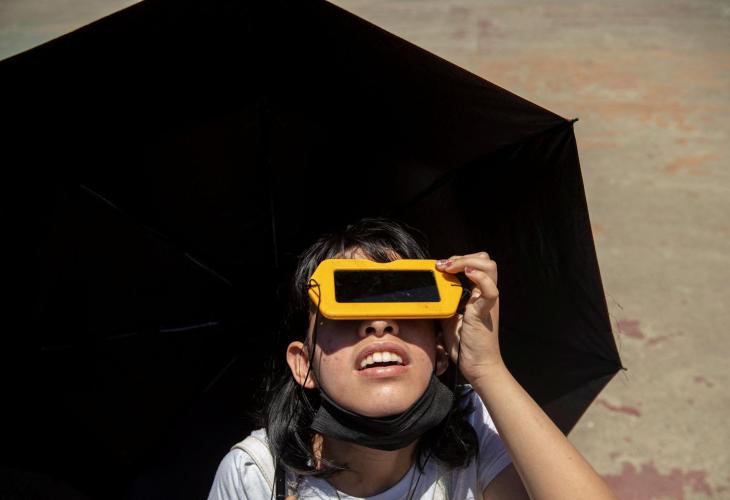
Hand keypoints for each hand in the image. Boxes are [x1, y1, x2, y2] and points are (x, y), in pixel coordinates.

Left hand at [436, 252, 502, 383]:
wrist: (477, 365)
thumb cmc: (464, 344)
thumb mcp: (448, 316)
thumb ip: (445, 301)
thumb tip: (430, 290)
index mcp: (478, 294)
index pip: (477, 264)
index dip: (459, 259)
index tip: (441, 265)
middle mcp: (485, 294)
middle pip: (485, 260)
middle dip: (463, 256)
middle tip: (445, 265)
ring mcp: (488, 302)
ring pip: (489, 267)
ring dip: (467, 261)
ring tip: (450, 268)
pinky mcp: (486, 312)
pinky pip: (490, 290)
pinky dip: (479, 278)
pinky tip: (466, 275)